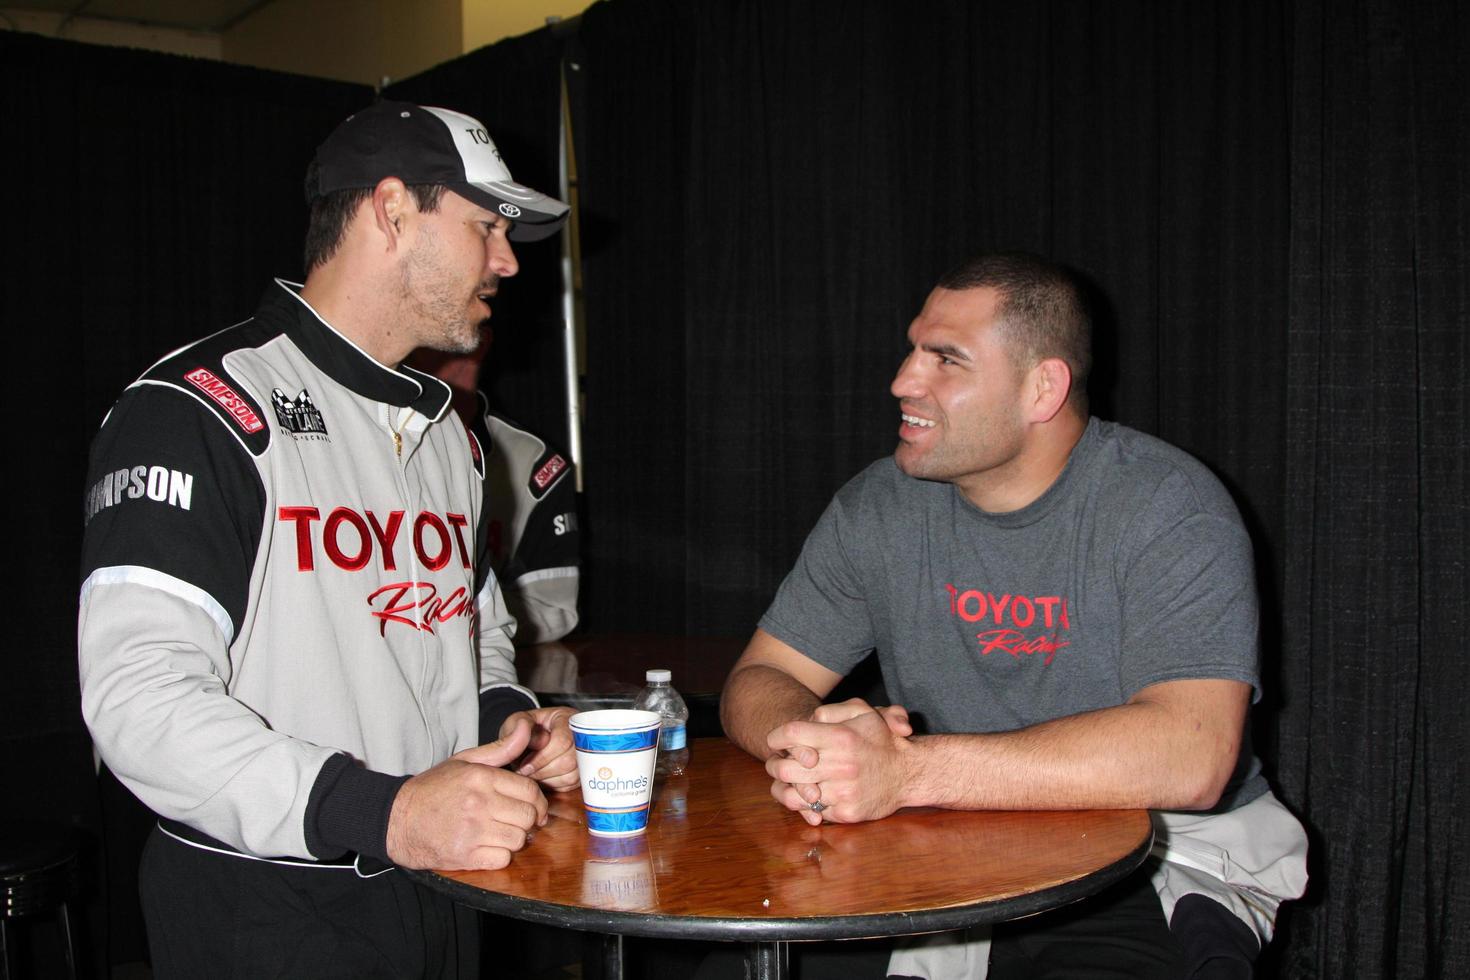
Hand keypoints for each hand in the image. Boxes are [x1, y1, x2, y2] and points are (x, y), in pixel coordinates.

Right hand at [386, 722, 548, 870]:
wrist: (396, 819)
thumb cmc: (433, 788)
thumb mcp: (464, 761)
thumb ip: (500, 749)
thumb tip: (527, 729)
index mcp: (481, 778)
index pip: (530, 791)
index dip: (539, 801)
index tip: (535, 807)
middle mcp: (479, 804)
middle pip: (528, 816)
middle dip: (529, 820)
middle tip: (517, 820)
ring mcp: (472, 831)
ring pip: (518, 839)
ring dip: (514, 838)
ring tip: (501, 832)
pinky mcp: (465, 856)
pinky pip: (502, 859)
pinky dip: (500, 855)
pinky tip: (489, 846)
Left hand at [501, 706, 577, 791]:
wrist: (528, 743)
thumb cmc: (524, 730)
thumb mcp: (516, 721)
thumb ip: (520, 726)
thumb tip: (538, 742)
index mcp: (566, 718)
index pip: (563, 741)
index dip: (542, 756)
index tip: (524, 764)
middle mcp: (581, 735)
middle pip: (569, 760)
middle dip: (543, 769)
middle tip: (526, 771)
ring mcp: (584, 754)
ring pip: (571, 775)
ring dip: (547, 779)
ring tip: (532, 773)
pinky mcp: (582, 771)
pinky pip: (570, 785)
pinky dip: (553, 785)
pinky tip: (541, 777)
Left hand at [765, 701, 912, 825]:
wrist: (909, 773)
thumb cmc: (882, 740)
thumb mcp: (864, 712)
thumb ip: (833, 711)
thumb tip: (808, 720)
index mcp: (840, 737)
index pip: (792, 734)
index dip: (776, 737)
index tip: (775, 740)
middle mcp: (840, 764)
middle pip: (786, 767)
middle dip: (774, 764)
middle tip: (775, 762)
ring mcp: (843, 791)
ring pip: (794, 795)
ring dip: (784, 788)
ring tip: (785, 783)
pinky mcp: (846, 812)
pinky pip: (813, 811)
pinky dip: (807, 805)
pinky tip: (809, 795)